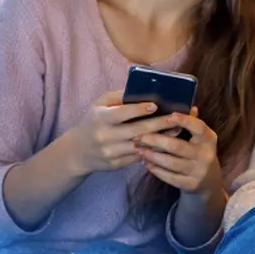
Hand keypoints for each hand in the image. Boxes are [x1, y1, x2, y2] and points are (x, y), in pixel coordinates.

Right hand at [63, 91, 186, 177]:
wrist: (77, 151)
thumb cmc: (93, 122)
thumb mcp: (98, 105)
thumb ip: (118, 97)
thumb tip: (140, 89)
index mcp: (100, 118)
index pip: (122, 113)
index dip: (139, 109)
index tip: (155, 105)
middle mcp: (105, 136)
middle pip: (137, 131)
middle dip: (159, 124)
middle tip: (176, 118)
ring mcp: (111, 152)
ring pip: (141, 146)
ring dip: (161, 139)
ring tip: (177, 130)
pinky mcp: (116, 164)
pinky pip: (138, 157)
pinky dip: (153, 150)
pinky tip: (166, 144)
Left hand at [134, 106, 222, 198]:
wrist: (208, 181)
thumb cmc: (198, 152)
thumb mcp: (200, 138)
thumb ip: (192, 123)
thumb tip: (188, 105)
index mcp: (209, 139)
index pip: (198, 127)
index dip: (184, 120)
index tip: (168, 115)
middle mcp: (206, 155)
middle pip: (177, 146)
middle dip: (156, 140)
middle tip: (139, 136)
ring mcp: (199, 171)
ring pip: (170, 162)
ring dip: (152, 156)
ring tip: (139, 150)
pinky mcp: (191, 184)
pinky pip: (169, 177)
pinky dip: (156, 170)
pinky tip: (146, 164)